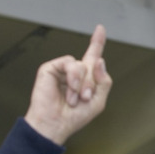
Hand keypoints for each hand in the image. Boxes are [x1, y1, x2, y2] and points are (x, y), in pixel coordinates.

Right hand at [24, 25, 111, 144]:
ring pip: (82, 64)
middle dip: (92, 83)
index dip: (97, 42)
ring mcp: (62, 69)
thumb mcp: (98, 101)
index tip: (100, 28)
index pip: (93, 56)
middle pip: (93, 63)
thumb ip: (104, 81)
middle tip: (85, 97)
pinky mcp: (50, 69)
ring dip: (82, 83)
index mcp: (86, 78)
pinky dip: (73, 78)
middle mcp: (74, 71)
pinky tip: (69, 90)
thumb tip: (99, 61)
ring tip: (75, 98)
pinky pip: (70, 63)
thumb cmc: (74, 117)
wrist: (55, 124)